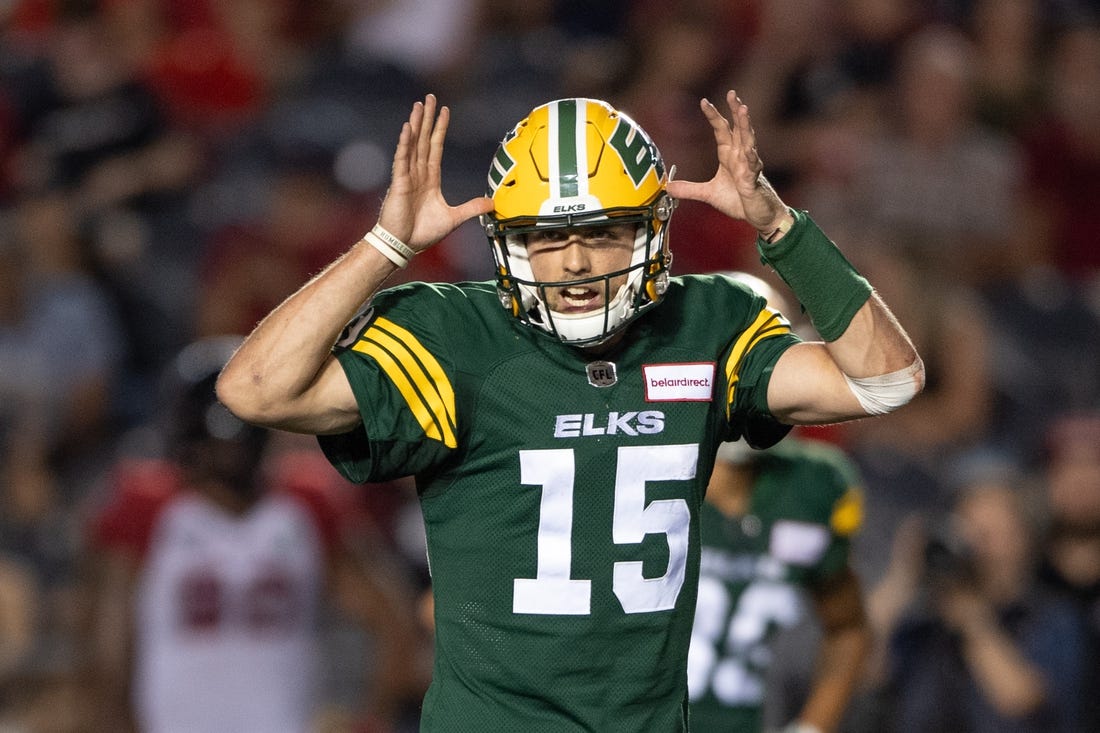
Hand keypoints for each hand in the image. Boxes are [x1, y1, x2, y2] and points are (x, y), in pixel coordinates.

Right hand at [377, 94, 492, 252]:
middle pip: (423, 139)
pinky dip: (405, 143)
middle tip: (430, 97)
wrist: (404, 245)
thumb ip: (472, 208)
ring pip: (413, 144)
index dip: (439, 129)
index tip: (444, 111)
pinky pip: (402, 159)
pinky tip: (408, 128)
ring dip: (416, 124)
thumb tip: (492, 203)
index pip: (435, 147)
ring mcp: (407, 176)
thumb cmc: (422, 233)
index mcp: (430, 178)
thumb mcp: (454, 218)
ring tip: (419, 105)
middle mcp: (418, 173)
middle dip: (427, 118)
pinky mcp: (399, 183)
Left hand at [665, 90, 790, 234]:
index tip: (704, 101)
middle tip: (732, 93)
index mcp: (730, 155)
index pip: (722, 130)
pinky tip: (748, 151)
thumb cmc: (739, 201)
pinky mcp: (754, 181)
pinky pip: (752, 167)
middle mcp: (741, 156)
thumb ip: (689, 189)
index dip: (714, 116)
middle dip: (735, 110)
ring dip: (745, 125)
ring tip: (743, 109)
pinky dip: (750, 158)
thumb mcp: (708, 194)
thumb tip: (668, 187)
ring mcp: (749, 166)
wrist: (758, 216)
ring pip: (748, 141)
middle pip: (738, 128)